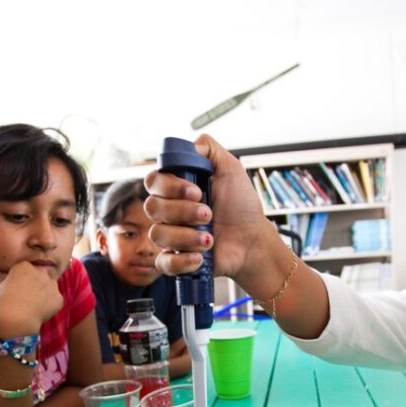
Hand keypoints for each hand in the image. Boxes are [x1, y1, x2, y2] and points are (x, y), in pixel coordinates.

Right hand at [0, 261, 62, 335]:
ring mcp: (52, 285)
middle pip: (40, 275)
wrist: (16, 319)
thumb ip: (4, 278)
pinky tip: (41, 312)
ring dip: (45, 292)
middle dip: (36, 283)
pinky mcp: (59, 298)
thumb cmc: (3, 302)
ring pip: (50, 286)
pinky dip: (50, 305)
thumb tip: (2, 275)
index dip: (22, 279)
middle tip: (28, 296)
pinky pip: (55, 300)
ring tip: (35, 304)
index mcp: (25, 266)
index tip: (18, 287)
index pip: (26, 268)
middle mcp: (41, 272)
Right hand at [144, 134, 275, 284]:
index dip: (170, 186)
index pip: (153, 181)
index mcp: (176, 189)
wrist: (253, 240)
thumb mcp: (231, 169)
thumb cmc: (242, 207)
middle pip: (152, 207)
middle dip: (182, 211)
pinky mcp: (175, 260)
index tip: (196, 191)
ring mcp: (170, 236)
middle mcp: (169, 211)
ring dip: (186, 236)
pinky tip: (199, 256)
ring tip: (210, 239)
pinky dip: (181, 260)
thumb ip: (209, 150)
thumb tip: (190, 144)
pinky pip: (163, 262)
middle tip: (209, 213)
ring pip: (157, 234)